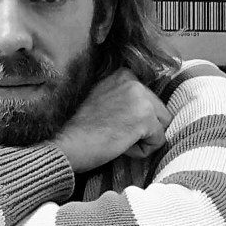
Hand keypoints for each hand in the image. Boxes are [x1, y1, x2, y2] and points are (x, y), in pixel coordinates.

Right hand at [52, 69, 171, 173]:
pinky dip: (141, 151)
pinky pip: (158, 142)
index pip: (147, 100)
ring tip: (116, 139)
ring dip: (142, 139)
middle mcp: (134, 81)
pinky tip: (119, 146)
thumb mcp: (101, 101)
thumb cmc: (77, 130)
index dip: (132, 119)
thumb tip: (140, 113)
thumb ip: (123, 99)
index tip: (110, 124)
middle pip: (159, 112)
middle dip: (141, 129)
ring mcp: (141, 98)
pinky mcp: (145, 118)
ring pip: (161, 127)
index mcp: (123, 74)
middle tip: (112, 133)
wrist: (64, 143)